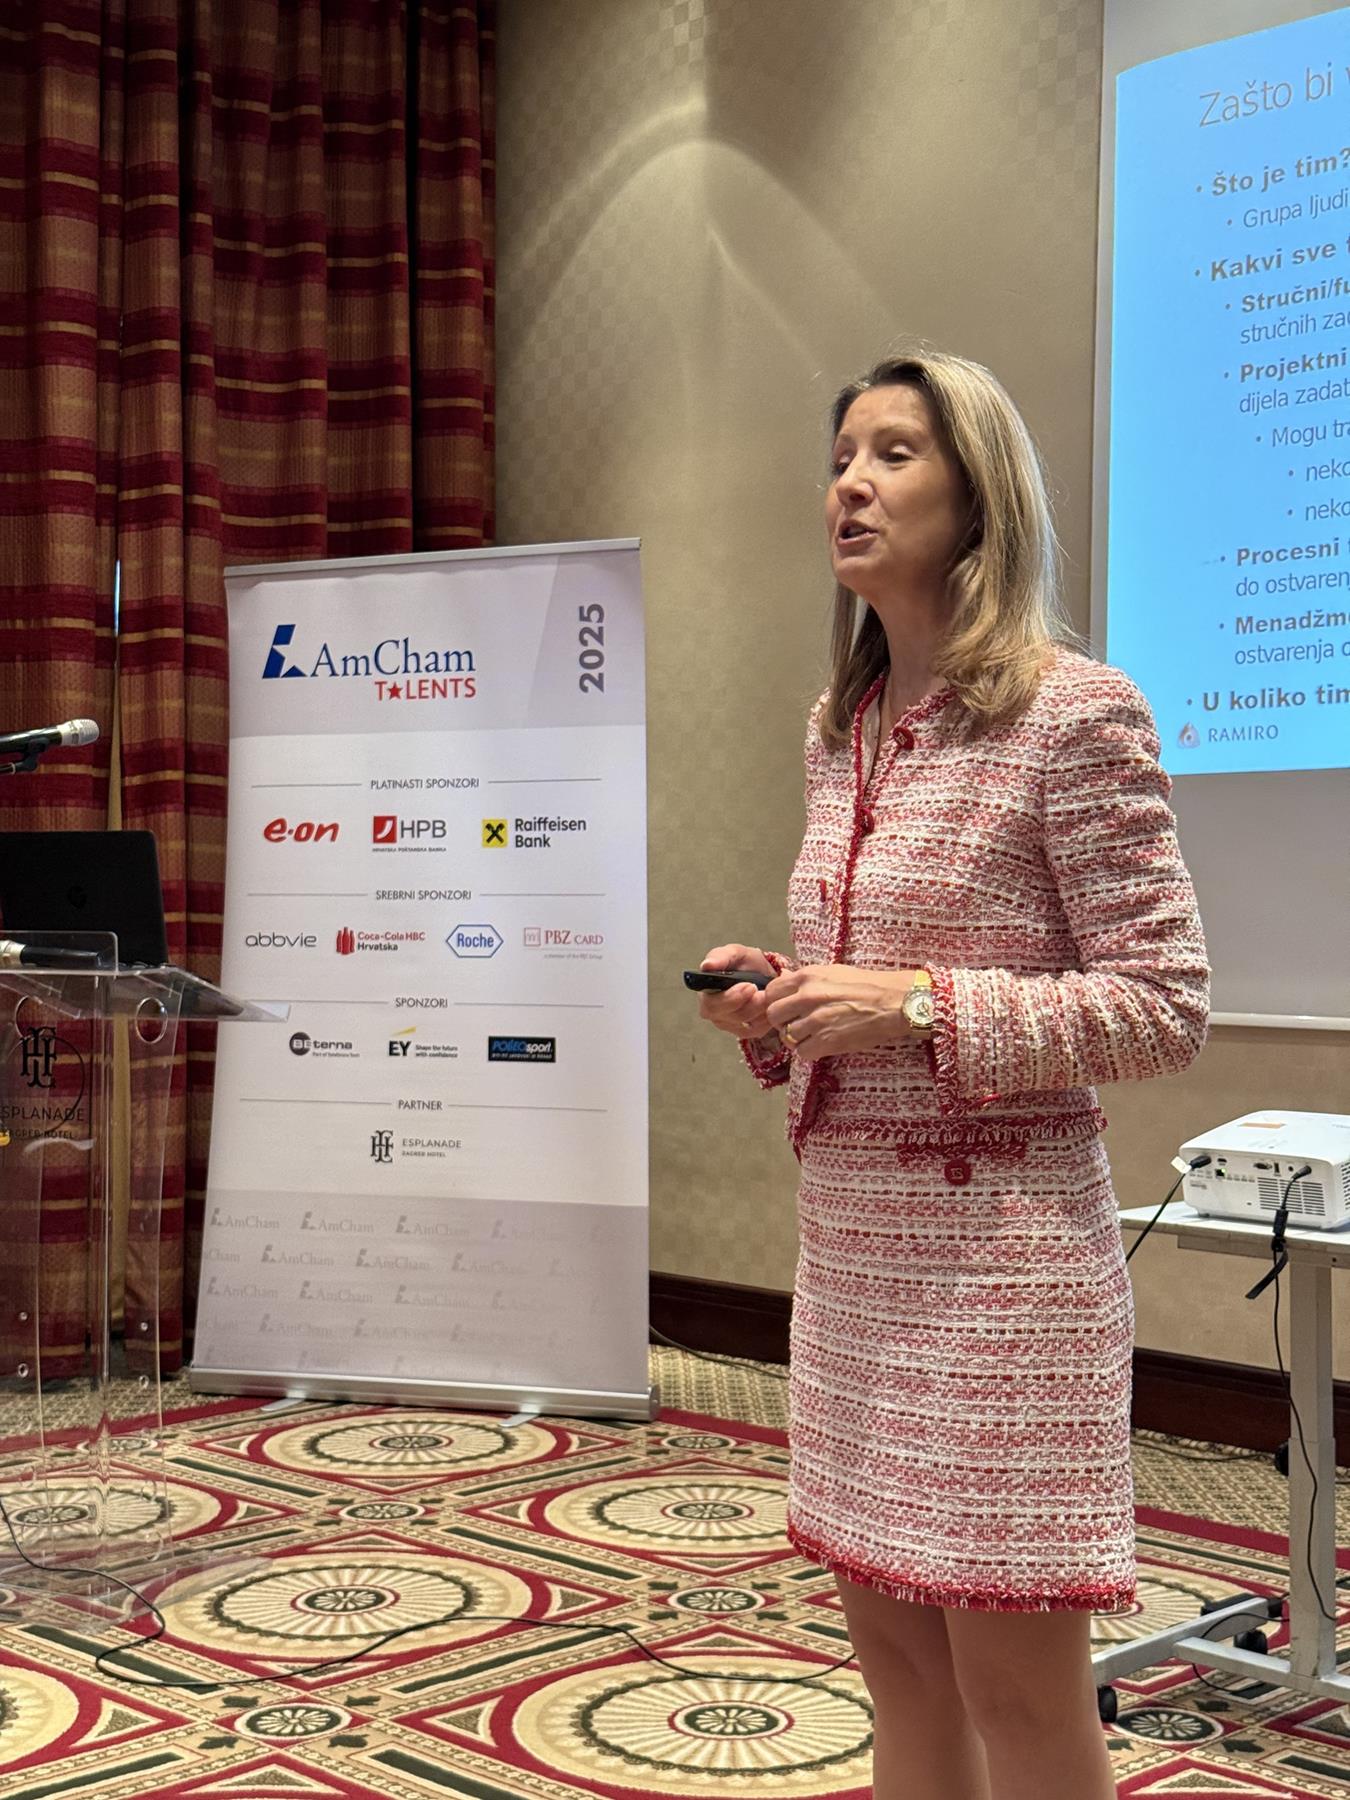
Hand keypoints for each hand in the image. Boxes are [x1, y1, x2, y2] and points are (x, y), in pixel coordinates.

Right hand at [695, 944, 775, 1039]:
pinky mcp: (743, 1032)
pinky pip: (757, 1030)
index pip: (711, 1004)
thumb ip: (721, 957)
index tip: (749, 986)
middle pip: (731, 1017)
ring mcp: (727, 1024)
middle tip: (763, 990)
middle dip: (751, 1004)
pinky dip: (767, 1017)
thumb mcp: (735, 953)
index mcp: (705, 992)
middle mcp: (713, 1012)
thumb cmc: (744, 964)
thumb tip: (707, 965)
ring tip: (768, 994)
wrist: (762, 975)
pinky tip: (768, 1003)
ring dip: (761, 1009)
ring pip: (746, 1025)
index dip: (731, 998)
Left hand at [765, 963, 916, 1059]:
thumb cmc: (866, 985)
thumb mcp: (833, 972)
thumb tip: (783, 980)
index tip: (785, 1007)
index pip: (771, 991)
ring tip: (812, 1034)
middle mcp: (807, 997)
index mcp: (808, 977)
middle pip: (773, 1015)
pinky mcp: (827, 1041)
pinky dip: (809, 1051)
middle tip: (796, 1023)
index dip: (776, 1001)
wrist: (893, 1002)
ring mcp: (816, 1020)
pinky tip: (821, 1044)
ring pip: (786, 1036)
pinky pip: (802, 1052)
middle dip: (782, 1021)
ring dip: (797, 1038)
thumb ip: (805, 979)